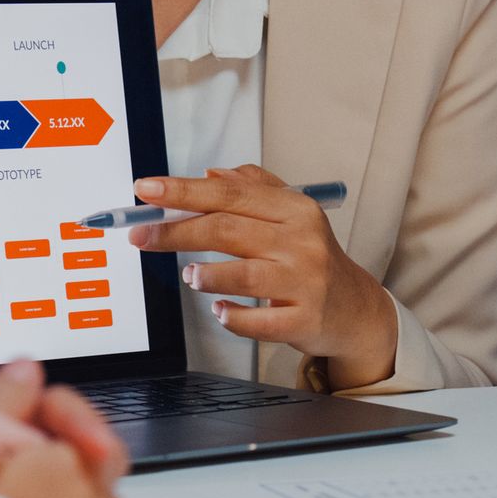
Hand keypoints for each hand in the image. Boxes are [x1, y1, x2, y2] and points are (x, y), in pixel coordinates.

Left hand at [127, 166, 397, 389]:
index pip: (230, 195)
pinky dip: (233, 316)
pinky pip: (259, 321)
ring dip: (207, 275)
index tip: (146, 190)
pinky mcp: (304, 320)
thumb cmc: (314, 260)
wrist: (355, 309)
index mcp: (295, 209)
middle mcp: (302, 242)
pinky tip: (220, 310)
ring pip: (244, 275)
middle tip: (141, 235)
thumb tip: (209, 175)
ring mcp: (304, 283)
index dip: (184, 191)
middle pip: (228, 230)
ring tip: (190, 275)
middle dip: (177, 231)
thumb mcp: (293, 215)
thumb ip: (254, 190)